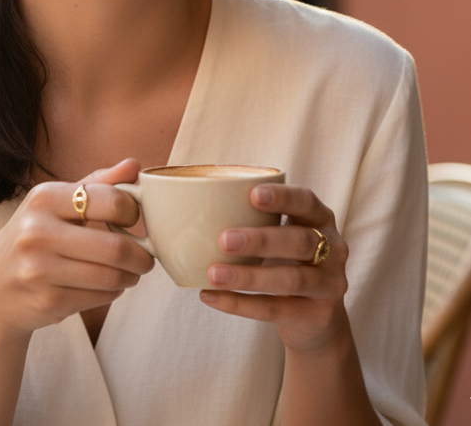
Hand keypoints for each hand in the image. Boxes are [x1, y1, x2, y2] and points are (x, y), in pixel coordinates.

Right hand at [0, 158, 155, 341]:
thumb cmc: (33, 239)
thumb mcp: (54, 204)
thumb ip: (96, 183)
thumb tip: (135, 165)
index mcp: (43, 198)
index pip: (111, 201)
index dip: (133, 213)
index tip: (133, 221)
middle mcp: (37, 231)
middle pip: (116, 246)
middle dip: (141, 256)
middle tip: (143, 258)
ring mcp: (40, 269)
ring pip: (112, 276)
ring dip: (130, 276)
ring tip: (127, 272)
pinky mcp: (48, 302)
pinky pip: (101, 297)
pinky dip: (113, 292)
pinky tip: (104, 286)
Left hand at [199, 183, 349, 353]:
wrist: (315, 319)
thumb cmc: (283, 261)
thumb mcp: (276, 236)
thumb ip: (247, 218)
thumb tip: (178, 204)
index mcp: (319, 220)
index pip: (307, 202)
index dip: (283, 197)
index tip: (252, 194)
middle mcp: (333, 250)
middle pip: (301, 241)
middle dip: (262, 239)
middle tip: (223, 239)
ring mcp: (330, 285)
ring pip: (292, 279)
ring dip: (249, 277)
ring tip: (212, 274)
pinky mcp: (319, 316)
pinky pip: (277, 310)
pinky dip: (241, 304)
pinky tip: (210, 297)